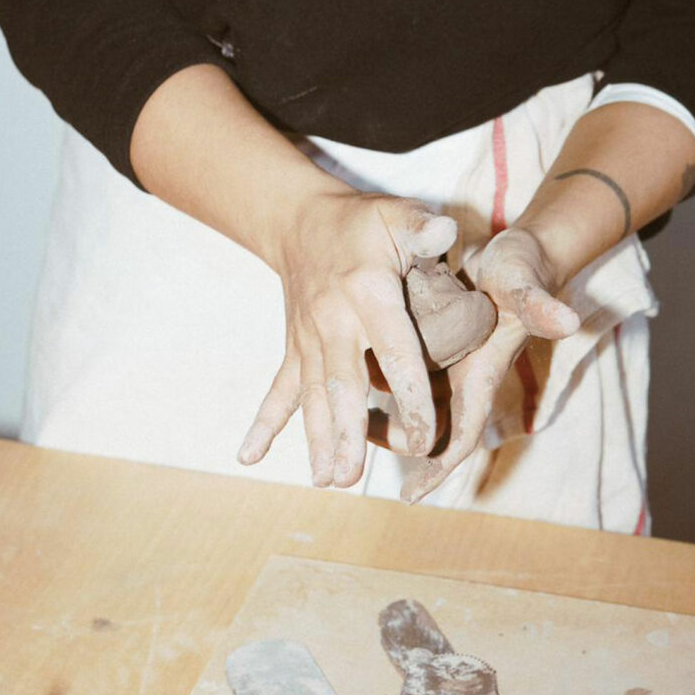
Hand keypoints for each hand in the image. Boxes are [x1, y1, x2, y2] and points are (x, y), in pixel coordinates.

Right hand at [237, 190, 490, 487]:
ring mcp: (308, 340)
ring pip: (312, 398)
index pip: (394, 352)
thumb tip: (446, 235)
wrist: (299, 220)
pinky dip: (263, 424)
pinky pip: (278, 391)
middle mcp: (333, 323)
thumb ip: (422, 227)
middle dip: (347, 433)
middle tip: (353, 476)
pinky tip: (248, 457)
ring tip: (326, 481)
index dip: (411, 397)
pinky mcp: (294, 349)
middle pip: (343, 386)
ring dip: (317, 441)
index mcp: (367, 293)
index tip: (424, 438)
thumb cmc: (361, 223)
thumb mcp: (396, 214)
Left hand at [371, 227, 580, 502]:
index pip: (461, 437)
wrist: (519, 253)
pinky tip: (345, 384)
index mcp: (481, 377)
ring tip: (342, 422)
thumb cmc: (524, 271)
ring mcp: (445, 365)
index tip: (408, 497)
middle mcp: (461, 380)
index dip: (436, 469)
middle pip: (426, 431)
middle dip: (393, 444)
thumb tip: (568, 321)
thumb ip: (542, 305)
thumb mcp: (527, 286)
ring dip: (380, 418)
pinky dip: (378, 385)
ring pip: (409, 408)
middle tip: (354, 444)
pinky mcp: (431, 346)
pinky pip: (401, 378)